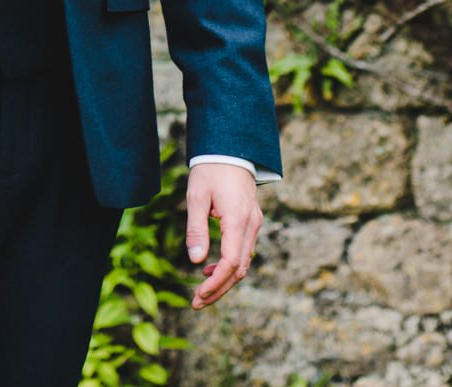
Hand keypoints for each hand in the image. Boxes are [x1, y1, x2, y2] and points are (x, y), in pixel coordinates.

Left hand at [184, 161, 261, 309]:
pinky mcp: (251, 222)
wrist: (230, 149)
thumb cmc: (210, 170)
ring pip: (243, 263)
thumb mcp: (196, 196)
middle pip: (240, 269)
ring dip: (224, 280)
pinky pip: (243, 251)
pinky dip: (229, 265)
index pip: (231, 262)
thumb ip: (196, 229)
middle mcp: (251, 225)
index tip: (198, 295)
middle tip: (196, 303)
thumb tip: (197, 261)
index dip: (215, 283)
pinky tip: (209, 269)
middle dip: (219, 289)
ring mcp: (254, 224)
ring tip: (200, 291)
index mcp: (238, 219)